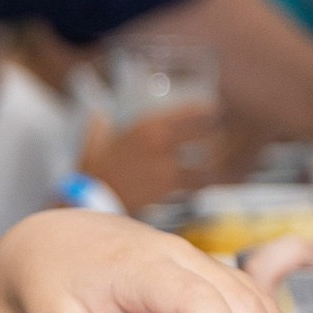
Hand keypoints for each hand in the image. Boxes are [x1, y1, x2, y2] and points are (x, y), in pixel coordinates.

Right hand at [80, 105, 225, 209]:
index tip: (216, 113)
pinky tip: (202, 185)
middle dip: (218, 137)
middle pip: (207, 135)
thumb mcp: (95, 141)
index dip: (209, 112)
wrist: (89, 200)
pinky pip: (194, 188)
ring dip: (213, 167)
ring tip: (218, 166)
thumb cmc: (93, 170)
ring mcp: (167, 168)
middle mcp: (162, 143)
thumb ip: (99, 126)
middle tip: (223, 139)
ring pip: (205, 166)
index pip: (193, 112)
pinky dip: (200, 187)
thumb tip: (99, 115)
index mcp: (149, 125)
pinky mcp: (168, 191)